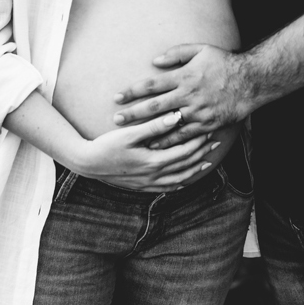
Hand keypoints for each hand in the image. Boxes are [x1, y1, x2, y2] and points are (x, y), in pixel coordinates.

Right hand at [64, 110, 220, 191]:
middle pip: (186, 164)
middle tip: (216, 143)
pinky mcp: (143, 186)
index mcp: (154, 161)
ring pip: (181, 178)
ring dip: (196, 169)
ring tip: (208, 161)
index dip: (199, 141)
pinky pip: (169, 187)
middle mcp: (155, 175)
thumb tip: (176, 117)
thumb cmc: (106, 146)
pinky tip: (186, 178)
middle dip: (202, 153)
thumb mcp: (129, 134)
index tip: (209, 130)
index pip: (185, 151)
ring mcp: (149, 183)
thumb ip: (154, 126)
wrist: (88, 164)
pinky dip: (181, 182)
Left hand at [112, 44, 255, 147]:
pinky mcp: (206, 124)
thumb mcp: (200, 50)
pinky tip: (156, 145)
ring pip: (167, 123)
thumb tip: (155, 61)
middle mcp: (187, 95)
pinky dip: (169, 140)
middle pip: (154, 106)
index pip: (151, 85)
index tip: (117, 97)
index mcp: (183, 77)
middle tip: (115, 119)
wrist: (251, 81)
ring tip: (129, 136)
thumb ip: (177, 53)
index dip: (132, 91)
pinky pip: (184, 135)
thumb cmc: (224, 63)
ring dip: (147, 130)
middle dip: (132, 113)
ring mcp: (197, 112)